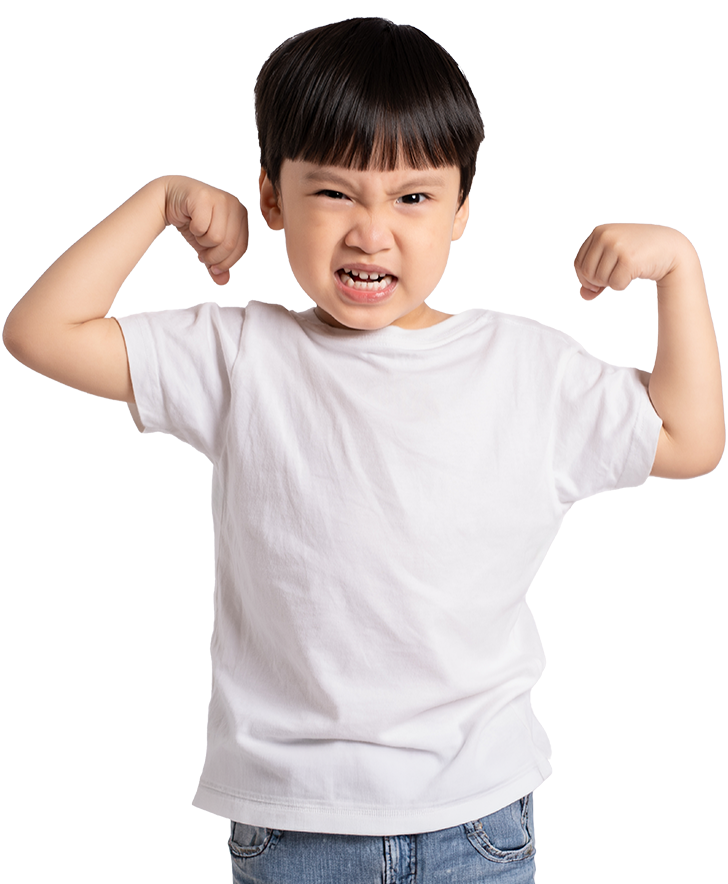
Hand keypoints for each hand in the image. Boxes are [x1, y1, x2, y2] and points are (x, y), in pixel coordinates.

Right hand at [163, 176, 247, 284]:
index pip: (241, 247)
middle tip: (203, 254)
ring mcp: (220, 198)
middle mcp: (234, 205)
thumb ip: (217, 262)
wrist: (170, 198)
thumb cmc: (192, 219)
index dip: (226, 262)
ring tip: (198, 233)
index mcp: (241, 215)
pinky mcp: (204, 196)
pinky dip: (194, 230)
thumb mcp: (207, 244)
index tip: (214, 268)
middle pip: (229, 244)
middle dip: (213, 256)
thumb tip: (223, 280)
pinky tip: (191, 221)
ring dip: (202, 241)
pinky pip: (202, 227)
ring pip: (217, 237)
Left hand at [573, 223, 689, 299]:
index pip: (578, 262)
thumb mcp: (614, 257)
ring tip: (625, 272)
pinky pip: (615, 284)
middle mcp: (606, 236)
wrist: (670, 247)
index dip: (584, 278)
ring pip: (600, 279)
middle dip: (597, 282)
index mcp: (599, 231)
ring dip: (611, 283)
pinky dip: (622, 285)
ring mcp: (617, 246)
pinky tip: (633, 273)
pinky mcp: (629, 260)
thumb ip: (596, 274)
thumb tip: (584, 295)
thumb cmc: (641, 251)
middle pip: (587, 272)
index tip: (595, 283)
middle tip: (613, 278)